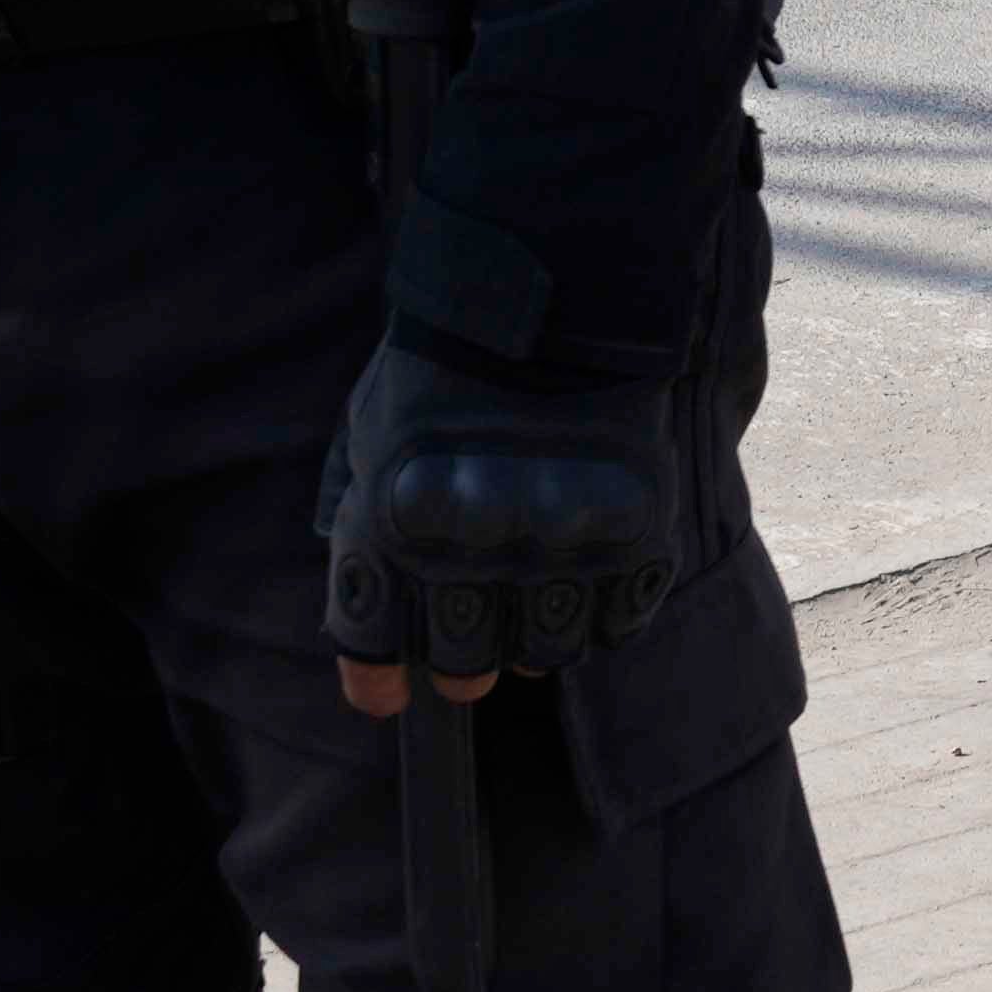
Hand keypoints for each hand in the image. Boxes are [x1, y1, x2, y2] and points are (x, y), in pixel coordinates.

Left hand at [319, 333, 700, 715]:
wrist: (557, 295)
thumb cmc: (448, 364)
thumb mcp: (370, 431)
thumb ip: (358, 511)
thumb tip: (364, 591)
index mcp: (394, 525)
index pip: (373, 643)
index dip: (377, 680)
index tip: (386, 696)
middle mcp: (473, 552)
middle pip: (466, 662)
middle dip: (464, 665)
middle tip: (473, 655)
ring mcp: (559, 548)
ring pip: (548, 651)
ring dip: (536, 641)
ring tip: (537, 605)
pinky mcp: (634, 536)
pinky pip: (619, 620)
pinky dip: (604, 615)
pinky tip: (591, 583)